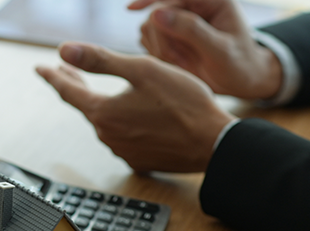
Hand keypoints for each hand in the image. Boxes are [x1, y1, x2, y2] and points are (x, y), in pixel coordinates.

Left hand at [36, 43, 234, 172]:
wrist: (213, 143)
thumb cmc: (184, 103)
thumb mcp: (142, 70)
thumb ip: (100, 60)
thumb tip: (64, 51)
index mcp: (103, 112)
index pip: (68, 91)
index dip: (53, 76)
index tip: (41, 68)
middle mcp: (107, 135)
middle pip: (85, 106)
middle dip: (74, 86)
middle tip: (63, 74)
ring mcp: (122, 151)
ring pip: (104, 122)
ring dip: (99, 105)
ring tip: (99, 91)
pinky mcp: (139, 160)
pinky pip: (122, 137)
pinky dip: (120, 122)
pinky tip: (130, 115)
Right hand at [128, 0, 281, 98]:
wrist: (240, 82)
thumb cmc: (239, 65)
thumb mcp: (220, 50)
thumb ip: (191, 30)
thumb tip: (157, 14)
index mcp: (212, 0)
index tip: (131, 8)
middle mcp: (194, 6)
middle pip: (158, 11)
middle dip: (162, 38)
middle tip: (175, 60)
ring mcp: (180, 20)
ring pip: (149, 26)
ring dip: (159, 48)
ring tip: (181, 63)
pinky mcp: (169, 35)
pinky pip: (148, 40)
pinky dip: (155, 54)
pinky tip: (174, 63)